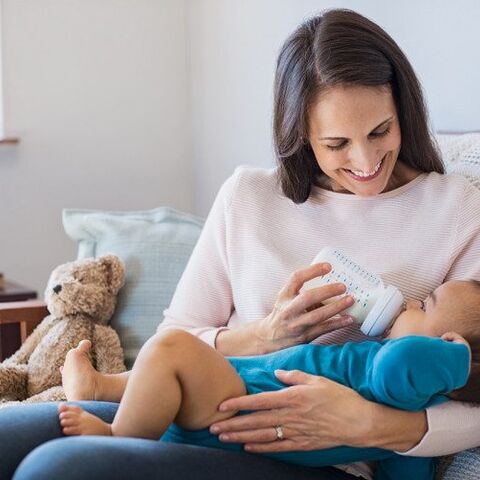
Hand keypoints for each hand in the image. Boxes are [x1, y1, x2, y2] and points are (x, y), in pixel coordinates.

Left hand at [209, 369, 373, 452]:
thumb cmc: (340, 397)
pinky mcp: (303, 443)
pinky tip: (249, 447)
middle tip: (214, 427)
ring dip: (241, 436)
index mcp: (292, 397)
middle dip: (233, 424)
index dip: (239, 403)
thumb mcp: (317, 379)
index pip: (259, 400)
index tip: (222, 405)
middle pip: (256, 421)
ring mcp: (296, 431)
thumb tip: (277, 374)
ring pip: (263, 435)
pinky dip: (262, 448)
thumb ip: (294, 376)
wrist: (360, 422)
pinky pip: (278, 447)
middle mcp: (290, 415)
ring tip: (224, 438)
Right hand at [255, 263, 354, 352]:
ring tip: (350, 300)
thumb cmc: (283, 313)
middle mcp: (288, 309)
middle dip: (327, 291)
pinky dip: (338, 323)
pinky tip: (349, 319)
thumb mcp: (286, 299)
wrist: (270, 338)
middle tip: (343, 286)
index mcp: (284, 295)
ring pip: (318, 315)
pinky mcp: (304, 336)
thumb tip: (331, 283)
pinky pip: (324, 329)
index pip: (296, 278)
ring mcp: (296, 324)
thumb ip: (302, 290)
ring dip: (336, 307)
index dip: (312, 271)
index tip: (328, 266)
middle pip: (308, 297)